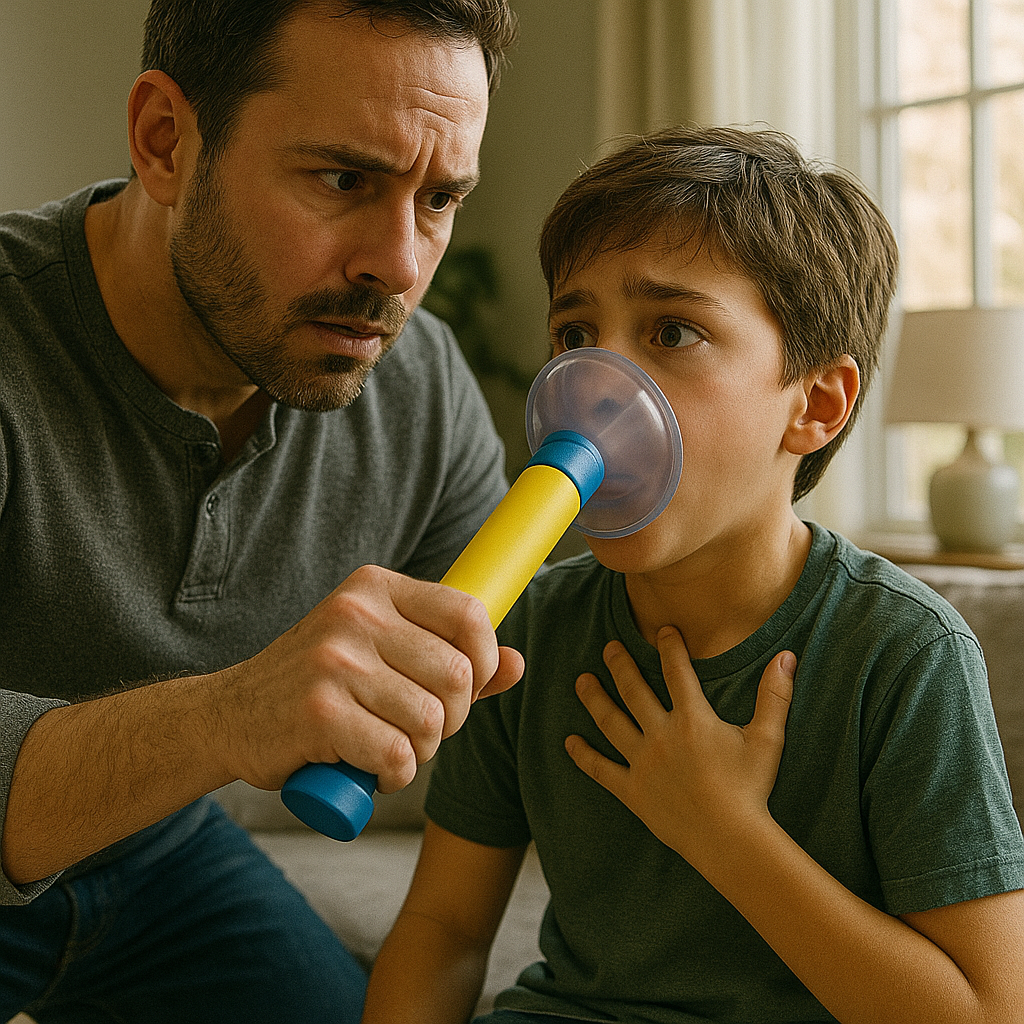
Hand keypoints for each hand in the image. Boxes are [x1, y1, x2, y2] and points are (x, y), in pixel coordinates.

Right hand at [214, 565, 523, 793]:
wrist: (230, 714)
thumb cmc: (320, 684)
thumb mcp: (382, 652)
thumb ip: (449, 655)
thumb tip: (517, 663)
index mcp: (375, 588)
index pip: (467, 613)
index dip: (485, 659)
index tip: (468, 687)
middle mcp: (356, 614)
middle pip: (457, 676)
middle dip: (452, 719)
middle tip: (420, 730)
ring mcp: (334, 661)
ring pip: (431, 721)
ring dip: (421, 752)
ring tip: (390, 746)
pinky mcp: (318, 711)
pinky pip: (398, 756)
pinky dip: (396, 776)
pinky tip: (371, 768)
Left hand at [565, 626, 793, 867]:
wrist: (730, 839)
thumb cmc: (751, 789)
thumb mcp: (768, 738)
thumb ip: (775, 695)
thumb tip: (787, 656)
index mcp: (692, 719)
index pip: (676, 672)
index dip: (669, 647)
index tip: (662, 630)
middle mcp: (661, 735)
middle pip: (633, 691)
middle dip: (619, 664)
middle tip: (608, 647)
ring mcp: (643, 763)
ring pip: (611, 722)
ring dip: (594, 699)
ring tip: (581, 681)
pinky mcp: (632, 791)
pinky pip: (601, 769)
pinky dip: (583, 755)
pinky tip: (569, 741)